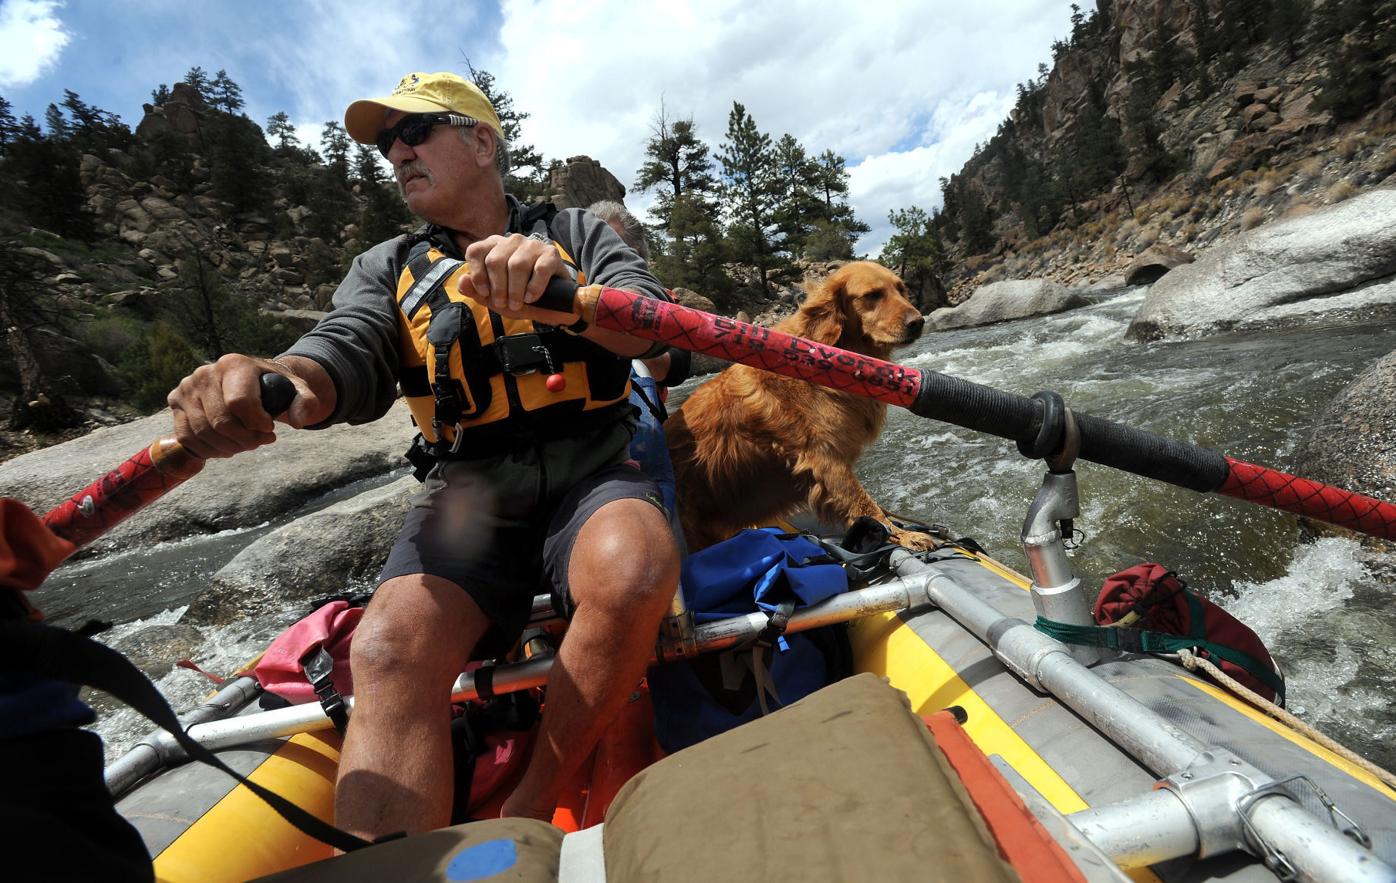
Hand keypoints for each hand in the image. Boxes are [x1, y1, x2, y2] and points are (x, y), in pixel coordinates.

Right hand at [168, 355, 329, 458]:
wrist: (250, 381)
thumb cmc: (274, 387)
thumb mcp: (297, 390)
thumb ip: (306, 403)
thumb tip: (298, 422)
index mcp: (235, 364)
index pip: (239, 403)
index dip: (256, 424)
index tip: (270, 429)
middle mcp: (205, 372)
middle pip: (220, 422)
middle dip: (245, 440)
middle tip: (260, 441)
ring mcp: (187, 387)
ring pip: (202, 432)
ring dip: (228, 447)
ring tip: (246, 444)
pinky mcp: (175, 401)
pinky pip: (186, 436)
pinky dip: (208, 449)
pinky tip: (226, 447)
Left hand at [458, 233, 579, 325]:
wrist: (551, 305)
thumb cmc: (519, 297)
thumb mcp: (494, 299)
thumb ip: (476, 291)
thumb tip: (462, 282)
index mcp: (493, 247)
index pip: (476, 251)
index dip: (477, 274)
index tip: (485, 293)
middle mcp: (511, 241)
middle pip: (495, 260)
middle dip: (498, 288)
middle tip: (504, 304)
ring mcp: (532, 245)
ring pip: (517, 265)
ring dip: (515, 290)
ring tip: (518, 303)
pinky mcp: (551, 254)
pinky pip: (539, 269)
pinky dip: (534, 288)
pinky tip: (532, 297)